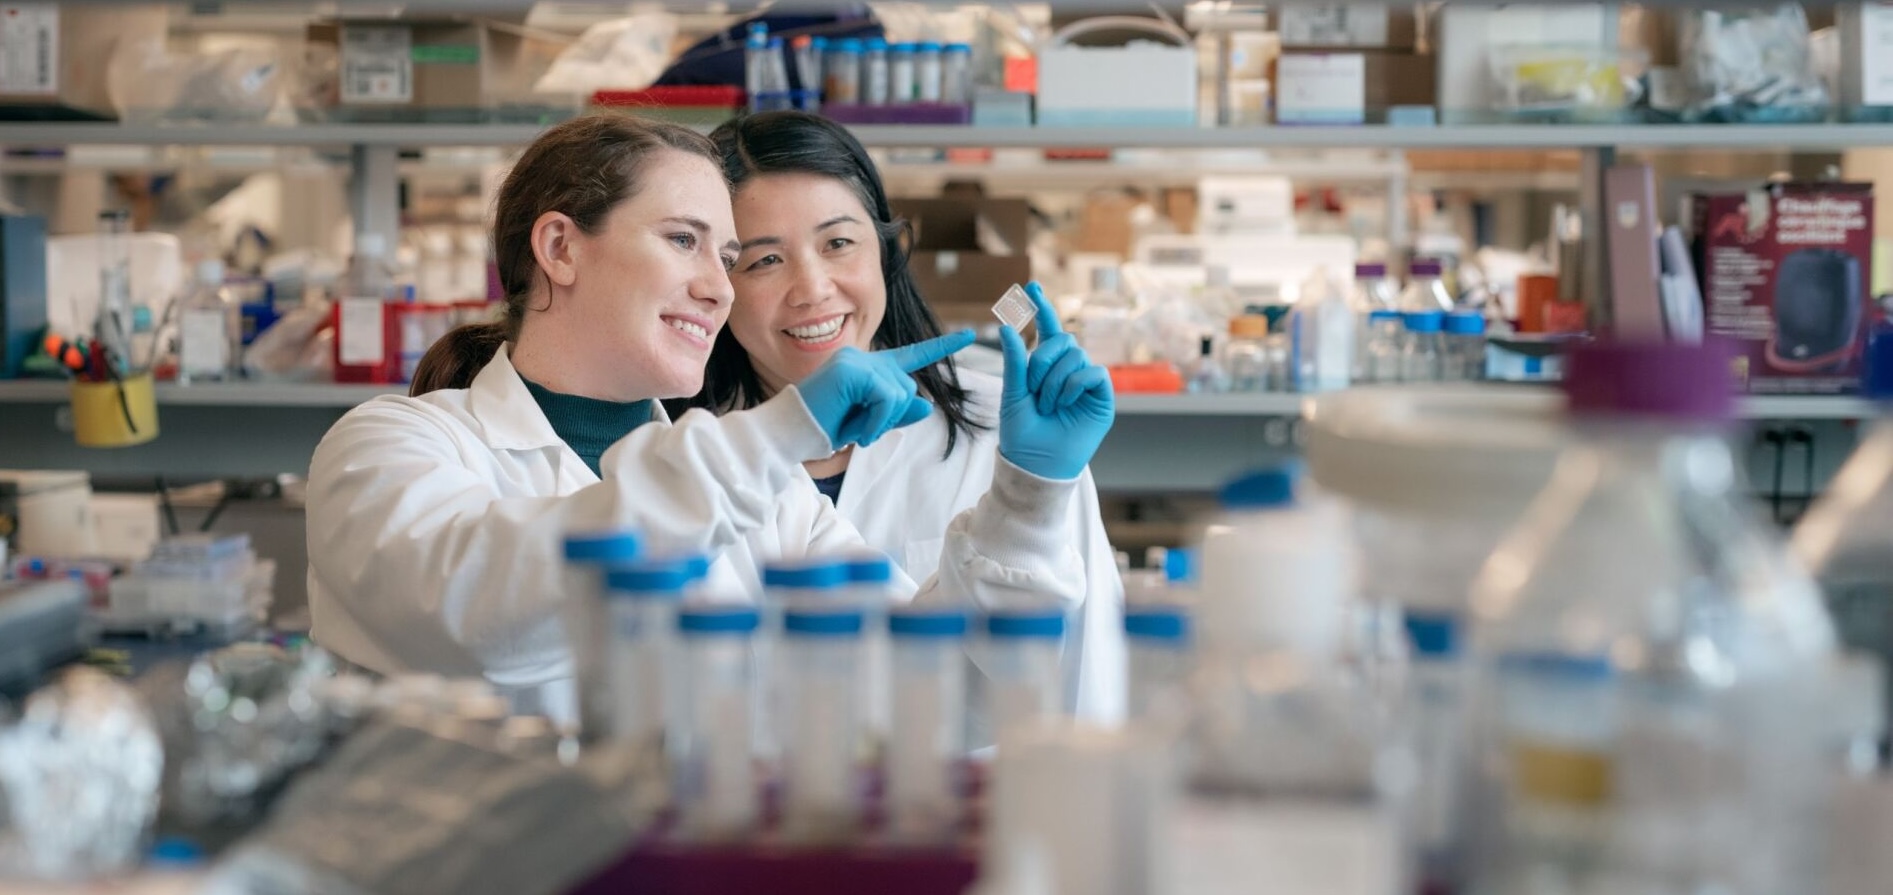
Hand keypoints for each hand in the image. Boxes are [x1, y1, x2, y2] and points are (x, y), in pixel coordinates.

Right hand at [798, 329, 975, 449]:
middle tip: (865, 429)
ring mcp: (855, 360)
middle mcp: (863, 357)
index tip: (969, 335)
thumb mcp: (869, 424)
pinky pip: (886, 398)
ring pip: (900, 393)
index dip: (942, 346)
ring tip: (858, 429)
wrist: (792, 434)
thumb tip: (927, 405)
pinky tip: (859, 431)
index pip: (912, 355)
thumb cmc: (826, 429)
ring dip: (883, 421)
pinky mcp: (851, 370)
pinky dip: (877, 421)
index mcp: (870, 368)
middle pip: (908, 387)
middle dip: (893, 416)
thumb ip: (898, 414)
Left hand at [997, 282, 1114, 479]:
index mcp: (1045, 367)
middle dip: (1043, 359)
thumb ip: (1014, 361)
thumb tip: (1007, 327)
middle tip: (1033, 387)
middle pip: (1063, 340)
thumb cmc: (1022, 433)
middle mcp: (1068, 371)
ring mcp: (1086, 383)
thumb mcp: (1012, 393)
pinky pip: (1093, 372)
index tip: (1031, 287)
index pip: (1048, 330)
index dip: (1043, 308)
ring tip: (1048, 405)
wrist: (1035, 464)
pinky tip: (1065, 402)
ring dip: (1056, 379)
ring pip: (1076, 356)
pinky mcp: (1101, 397)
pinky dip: (1075, 383)